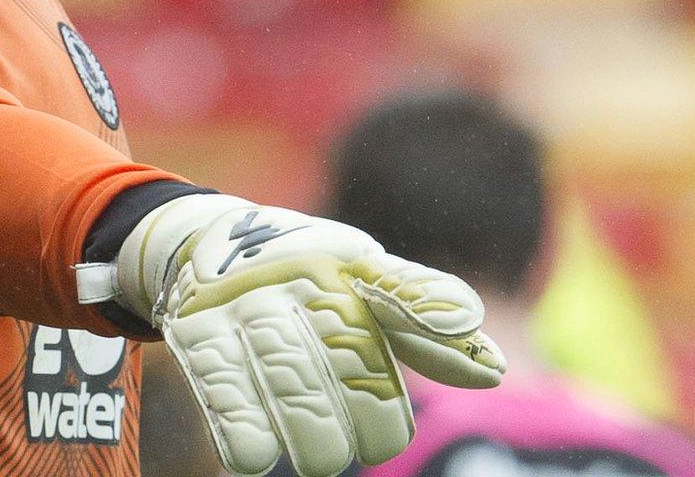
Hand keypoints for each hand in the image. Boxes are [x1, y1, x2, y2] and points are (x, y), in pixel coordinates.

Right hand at [111, 194, 504, 475]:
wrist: (202, 239)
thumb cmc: (308, 273)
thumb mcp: (364, 281)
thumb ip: (424, 322)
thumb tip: (497, 372)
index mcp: (351, 264)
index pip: (399, 300)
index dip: (419, 343)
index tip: (420, 415)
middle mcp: (302, 277)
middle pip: (348, 366)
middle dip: (360, 424)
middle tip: (360, 447)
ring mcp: (247, 302)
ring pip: (292, 387)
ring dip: (311, 441)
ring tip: (321, 456)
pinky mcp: (196, 330)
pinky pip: (225, 394)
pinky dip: (246, 436)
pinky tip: (258, 455)